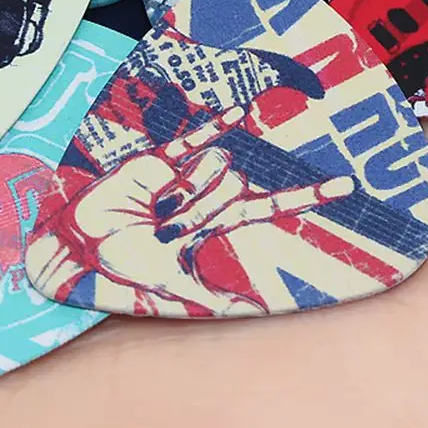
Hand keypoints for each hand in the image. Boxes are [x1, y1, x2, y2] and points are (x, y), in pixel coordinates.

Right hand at [26, 104, 354, 316]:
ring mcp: (185, 174)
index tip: (346, 185)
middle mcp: (207, 195)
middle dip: (205, 209)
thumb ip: (208, 297)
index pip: (271, 206)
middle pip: (236, 189)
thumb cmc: (122, 264)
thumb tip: (250, 315)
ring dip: (189, 193)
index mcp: (215, 224)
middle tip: (169, 227)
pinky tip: (241, 112)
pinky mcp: (159, 159)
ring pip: (217, 168)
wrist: (81, 245)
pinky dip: (216, 125)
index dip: (308, 197)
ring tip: (157, 211)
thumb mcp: (168, 285)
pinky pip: (193, 139)